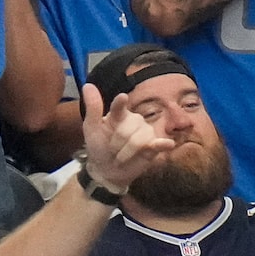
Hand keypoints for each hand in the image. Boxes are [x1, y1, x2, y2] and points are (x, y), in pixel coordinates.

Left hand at [77, 82, 178, 197]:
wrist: (108, 170)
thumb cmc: (99, 147)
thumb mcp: (91, 128)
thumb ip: (93, 108)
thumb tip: (88, 85)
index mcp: (119, 114)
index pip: (119, 106)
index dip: (120, 103)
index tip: (122, 98)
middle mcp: (134, 120)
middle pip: (128, 129)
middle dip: (117, 143)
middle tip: (112, 150)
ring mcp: (146, 133)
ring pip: (140, 139)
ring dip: (127, 152)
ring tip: (122, 156)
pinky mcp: (155, 147)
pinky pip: (161, 143)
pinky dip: (163, 144)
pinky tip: (166, 144)